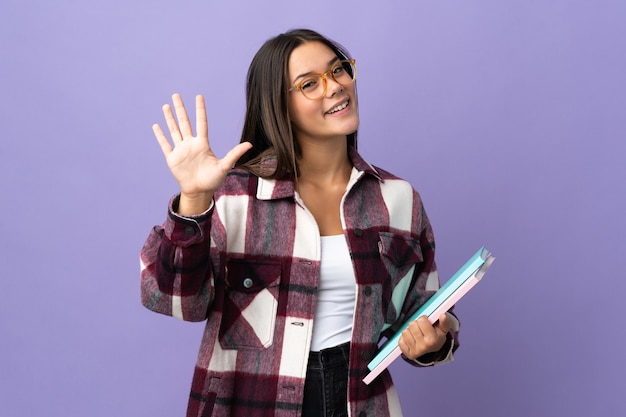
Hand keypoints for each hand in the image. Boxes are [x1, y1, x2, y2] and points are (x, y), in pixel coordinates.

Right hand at [152, 93, 251, 214]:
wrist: (200, 191)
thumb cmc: (213, 179)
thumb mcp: (225, 166)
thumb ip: (234, 154)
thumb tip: (250, 144)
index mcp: (203, 144)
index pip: (201, 123)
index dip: (200, 110)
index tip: (199, 96)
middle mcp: (191, 144)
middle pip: (185, 122)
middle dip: (180, 109)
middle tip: (176, 95)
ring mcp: (181, 150)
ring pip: (174, 130)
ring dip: (169, 118)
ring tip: (166, 105)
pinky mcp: (172, 158)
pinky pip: (165, 144)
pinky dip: (160, 136)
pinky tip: (156, 126)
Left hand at [398, 313, 450, 359]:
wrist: (433, 349)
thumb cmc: (437, 336)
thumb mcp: (443, 329)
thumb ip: (444, 322)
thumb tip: (443, 315)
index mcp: (432, 340)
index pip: (421, 320)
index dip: (424, 319)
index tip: (427, 323)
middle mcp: (423, 347)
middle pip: (412, 324)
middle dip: (416, 324)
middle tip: (421, 329)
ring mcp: (415, 352)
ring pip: (405, 332)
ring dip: (410, 331)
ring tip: (416, 334)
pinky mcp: (408, 354)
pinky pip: (400, 341)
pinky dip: (405, 338)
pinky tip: (412, 339)